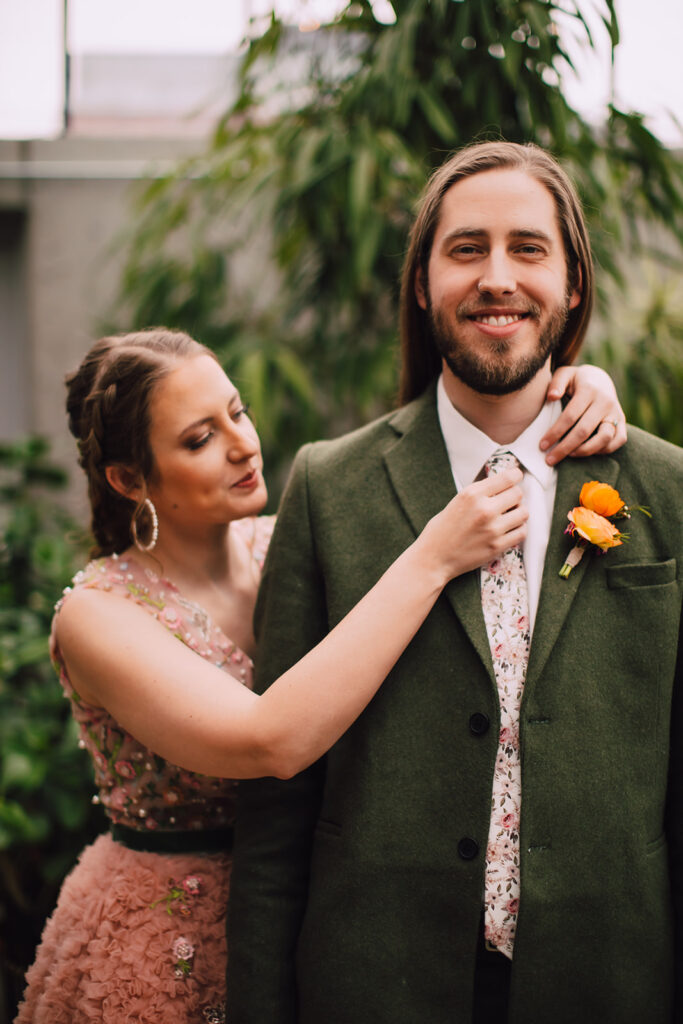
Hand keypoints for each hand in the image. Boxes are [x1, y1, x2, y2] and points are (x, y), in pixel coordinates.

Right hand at [422, 467, 527, 581]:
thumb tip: (502, 484)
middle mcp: (484, 509)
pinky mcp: (497, 546)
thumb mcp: (457, 502)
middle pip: (518, 494)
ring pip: (523, 513)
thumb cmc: (441, 530)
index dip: (515, 476)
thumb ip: (479, 493)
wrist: (433, 559)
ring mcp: (492, 528)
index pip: (508, 477)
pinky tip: (510, 529)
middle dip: (515, 496)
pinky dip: (518, 529)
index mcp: (472, 494)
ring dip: (518, 513)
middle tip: (508, 501)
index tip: (516, 478)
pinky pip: (521, 532)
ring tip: (509, 516)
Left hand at [540, 364, 626, 464]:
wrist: (600, 379)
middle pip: (584, 431)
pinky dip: (603, 450)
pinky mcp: (623, 422)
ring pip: (604, 438)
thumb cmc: (576, 381)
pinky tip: (586, 452)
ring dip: (585, 451)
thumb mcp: (564, 375)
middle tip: (550, 459)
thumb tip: (552, 397)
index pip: (570, 416)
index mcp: (589, 390)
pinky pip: (618, 441)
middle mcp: (605, 402)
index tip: (542, 445)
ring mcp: (616, 412)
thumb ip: (556, 384)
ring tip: (569, 455)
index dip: (555, 433)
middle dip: (565, 448)